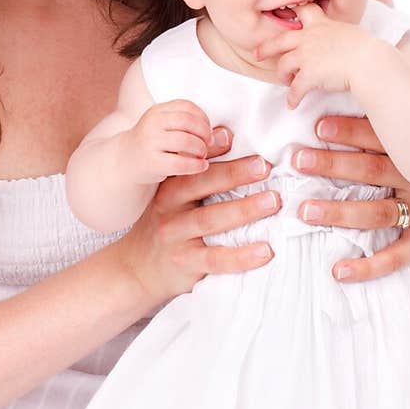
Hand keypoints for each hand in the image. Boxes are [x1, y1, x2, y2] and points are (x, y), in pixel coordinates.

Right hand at [117, 128, 280, 304]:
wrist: (137, 269)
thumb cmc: (166, 228)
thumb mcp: (173, 201)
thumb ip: (198, 177)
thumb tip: (229, 138)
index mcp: (170, 190)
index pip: (195, 168)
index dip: (219, 154)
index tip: (243, 144)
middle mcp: (169, 210)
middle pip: (202, 187)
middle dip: (235, 175)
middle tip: (265, 167)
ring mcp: (175, 237)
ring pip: (210, 220)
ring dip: (244, 210)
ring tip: (272, 201)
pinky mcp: (185, 264)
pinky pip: (215, 259)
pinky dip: (242, 256)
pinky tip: (265, 251)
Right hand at [123, 100, 213, 183]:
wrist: (124, 161)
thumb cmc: (154, 144)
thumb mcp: (167, 128)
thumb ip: (192, 128)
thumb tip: (227, 135)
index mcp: (158, 111)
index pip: (187, 107)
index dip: (202, 118)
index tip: (207, 130)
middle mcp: (153, 123)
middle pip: (188, 121)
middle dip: (204, 133)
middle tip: (207, 144)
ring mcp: (150, 142)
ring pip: (186, 141)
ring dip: (201, 149)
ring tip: (202, 155)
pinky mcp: (151, 162)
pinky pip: (180, 162)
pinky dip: (195, 165)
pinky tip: (201, 166)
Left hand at [255, 4, 377, 108]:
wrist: (368, 61)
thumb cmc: (367, 49)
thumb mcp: (351, 33)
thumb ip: (340, 35)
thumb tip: (344, 42)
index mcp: (322, 24)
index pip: (304, 11)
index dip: (292, 12)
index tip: (284, 14)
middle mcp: (309, 37)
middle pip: (279, 40)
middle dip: (266, 47)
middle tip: (257, 54)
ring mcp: (306, 55)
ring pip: (284, 64)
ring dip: (283, 75)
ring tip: (285, 82)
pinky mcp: (308, 74)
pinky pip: (295, 89)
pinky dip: (292, 98)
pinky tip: (292, 105)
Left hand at [292, 115, 409, 281]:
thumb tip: (398, 56)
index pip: (383, 137)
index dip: (351, 130)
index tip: (318, 125)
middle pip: (371, 171)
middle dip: (333, 164)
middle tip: (297, 160)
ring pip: (377, 213)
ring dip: (339, 213)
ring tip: (304, 211)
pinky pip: (396, 257)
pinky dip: (368, 267)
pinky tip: (339, 272)